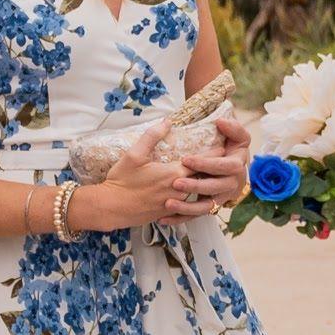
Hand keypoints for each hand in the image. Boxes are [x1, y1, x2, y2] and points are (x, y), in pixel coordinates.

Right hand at [66, 132, 243, 229]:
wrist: (110, 208)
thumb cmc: (121, 180)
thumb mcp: (134, 154)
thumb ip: (153, 136)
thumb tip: (167, 121)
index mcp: (173, 174)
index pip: (201, 162)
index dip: (213, 153)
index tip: (224, 145)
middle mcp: (178, 191)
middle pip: (201, 178)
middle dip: (212, 168)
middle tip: (222, 160)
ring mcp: (173, 204)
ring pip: (194, 192)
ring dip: (202, 183)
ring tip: (209, 175)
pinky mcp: (166, 213)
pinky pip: (185, 204)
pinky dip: (191, 197)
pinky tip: (192, 193)